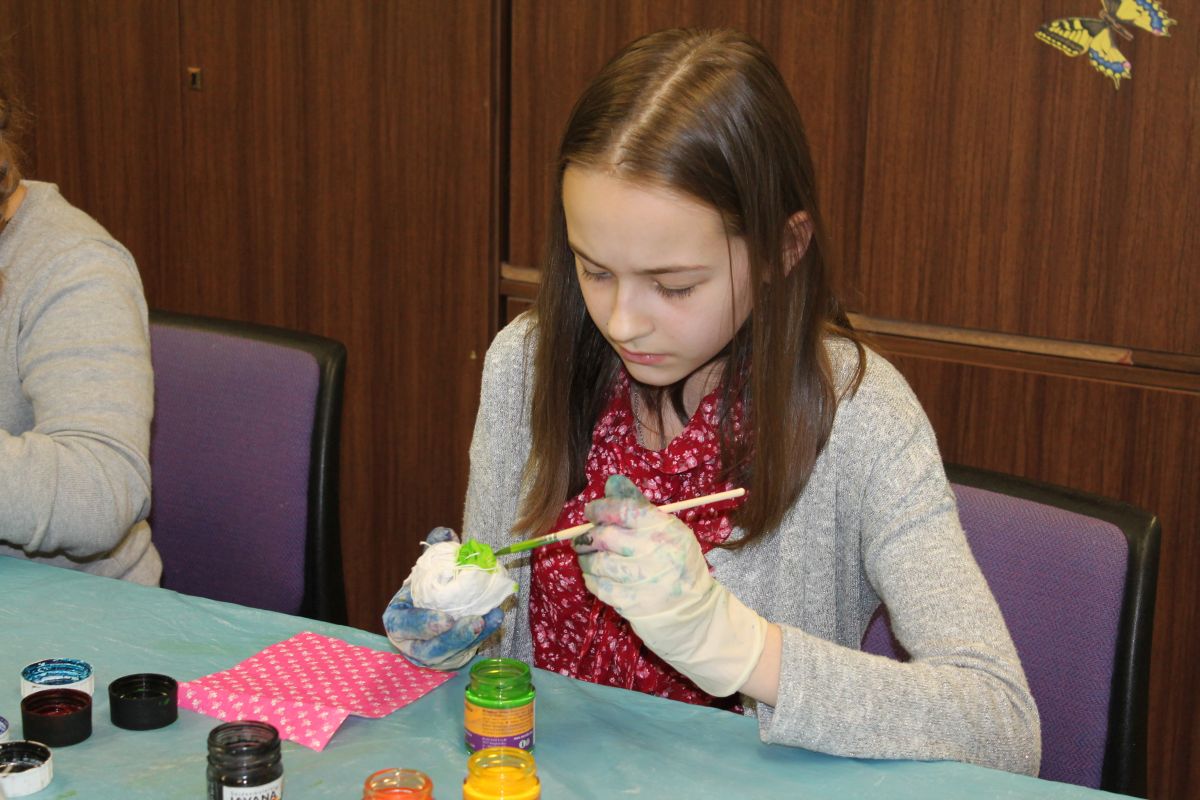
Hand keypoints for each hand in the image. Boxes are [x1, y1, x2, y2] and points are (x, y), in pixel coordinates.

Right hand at [383, 527, 503, 669]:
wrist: (431, 608)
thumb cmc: (424, 589)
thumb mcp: (423, 570)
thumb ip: (433, 552)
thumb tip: (446, 533)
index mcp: (398, 621)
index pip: (405, 626)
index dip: (424, 624)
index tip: (446, 618)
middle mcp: (413, 644)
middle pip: (431, 649)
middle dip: (455, 638)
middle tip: (476, 622)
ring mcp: (432, 656)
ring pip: (452, 654)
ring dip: (474, 638)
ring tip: (492, 618)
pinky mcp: (451, 659)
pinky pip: (467, 651)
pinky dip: (483, 637)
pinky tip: (496, 619)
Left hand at [575, 475, 766, 696]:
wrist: (695, 613)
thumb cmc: (677, 566)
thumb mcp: (667, 531)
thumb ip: (638, 506)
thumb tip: (613, 481)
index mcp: (667, 529)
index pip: (624, 510)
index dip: (601, 508)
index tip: (591, 511)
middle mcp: (658, 552)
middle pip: (606, 536)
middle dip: (587, 536)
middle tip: (583, 539)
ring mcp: (646, 580)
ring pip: (598, 562)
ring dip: (586, 559)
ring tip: (588, 558)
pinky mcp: (634, 603)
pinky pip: (600, 586)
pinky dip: (591, 580)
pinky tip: (595, 577)